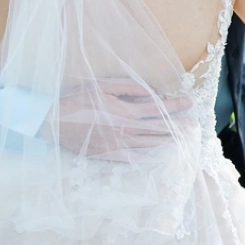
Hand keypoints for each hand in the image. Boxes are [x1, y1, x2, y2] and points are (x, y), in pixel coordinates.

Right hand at [57, 81, 196, 155]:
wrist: (52, 121)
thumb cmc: (77, 99)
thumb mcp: (104, 86)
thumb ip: (131, 88)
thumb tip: (153, 91)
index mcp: (126, 112)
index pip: (158, 110)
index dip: (176, 106)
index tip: (189, 103)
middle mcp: (126, 130)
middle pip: (159, 129)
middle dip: (178, 125)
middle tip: (192, 124)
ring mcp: (118, 145)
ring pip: (150, 144)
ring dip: (168, 141)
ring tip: (182, 138)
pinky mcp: (109, 155)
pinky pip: (134, 158)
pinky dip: (149, 156)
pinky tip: (158, 154)